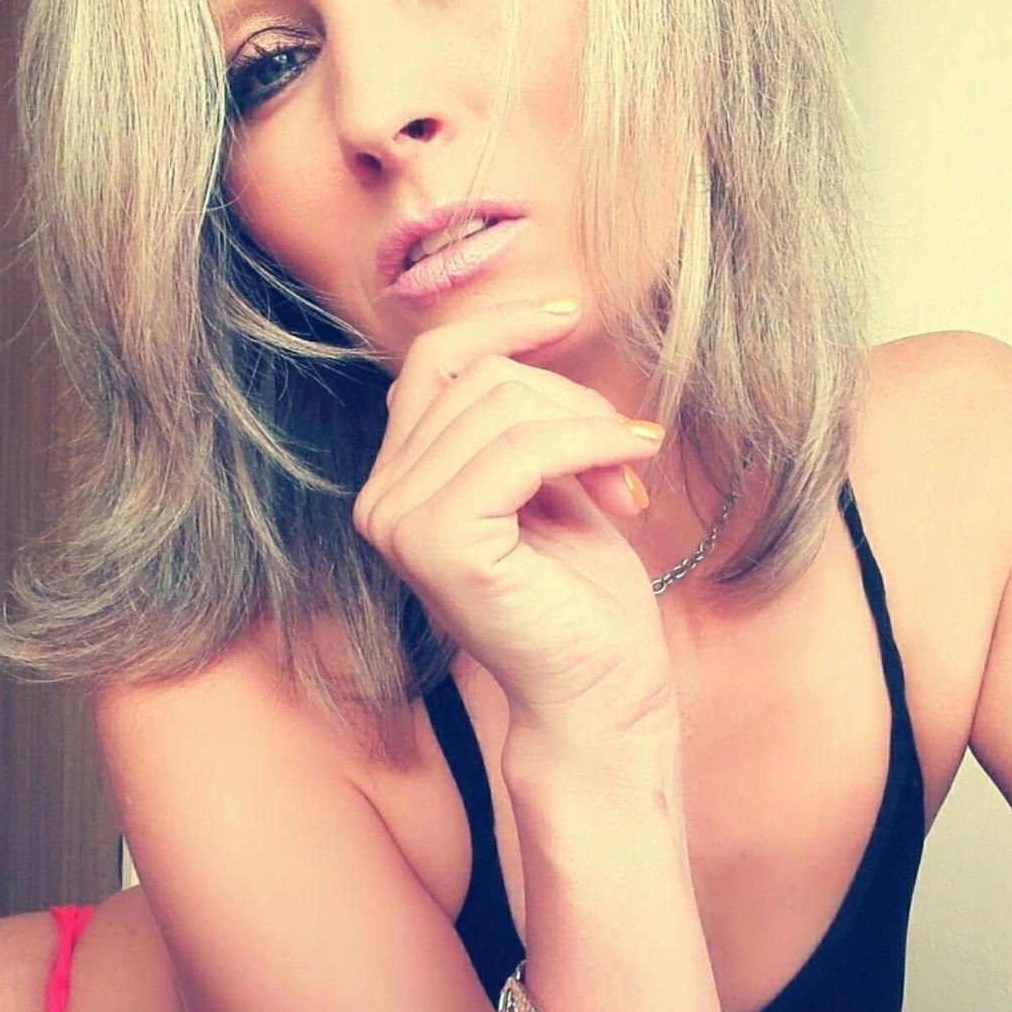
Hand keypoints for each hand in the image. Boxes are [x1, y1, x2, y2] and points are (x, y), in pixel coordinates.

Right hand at [352, 298, 680, 785]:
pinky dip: (588, 443)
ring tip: (629, 478)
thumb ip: (517, 422)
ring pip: (504, 408)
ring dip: (589, 429)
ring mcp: (401, 522)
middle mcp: (382, 499)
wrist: (598, 696)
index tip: (567, 315)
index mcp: (399, 482)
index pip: (433, 362)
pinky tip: (630, 464)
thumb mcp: (546, 485)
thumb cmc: (581, 599)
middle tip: (630, 457)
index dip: (499, 324)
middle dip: (572, 404)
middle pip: (480, 380)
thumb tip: (530, 333)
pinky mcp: (440, 542)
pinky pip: (522, 448)